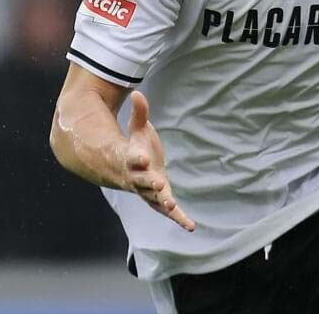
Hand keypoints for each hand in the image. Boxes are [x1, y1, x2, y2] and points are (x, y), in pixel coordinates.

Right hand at [122, 91, 194, 231]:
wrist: (127, 170)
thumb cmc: (135, 146)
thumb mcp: (137, 128)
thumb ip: (139, 113)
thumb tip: (138, 92)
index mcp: (131, 160)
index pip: (132, 159)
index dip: (137, 158)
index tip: (142, 157)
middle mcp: (138, 179)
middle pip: (142, 182)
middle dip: (149, 184)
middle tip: (158, 184)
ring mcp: (148, 192)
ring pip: (153, 200)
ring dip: (163, 204)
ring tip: (172, 207)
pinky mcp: (158, 200)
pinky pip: (168, 212)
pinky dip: (178, 219)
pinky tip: (191, 226)